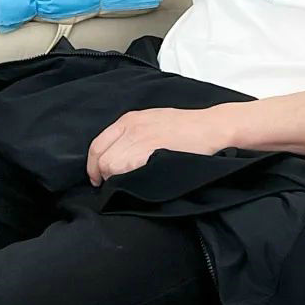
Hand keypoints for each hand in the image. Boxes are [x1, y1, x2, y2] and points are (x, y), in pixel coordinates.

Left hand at [86, 106, 235, 185]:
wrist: (210, 128)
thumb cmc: (187, 128)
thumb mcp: (153, 121)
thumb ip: (134, 134)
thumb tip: (119, 154)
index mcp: (129, 120)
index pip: (97, 145)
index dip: (94, 166)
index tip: (99, 177)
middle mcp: (130, 127)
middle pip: (100, 158)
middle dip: (104, 175)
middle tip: (115, 185)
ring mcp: (138, 138)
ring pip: (109, 166)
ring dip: (115, 179)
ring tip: (129, 183)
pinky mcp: (147, 151)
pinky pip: (122, 170)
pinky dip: (125, 179)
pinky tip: (137, 181)